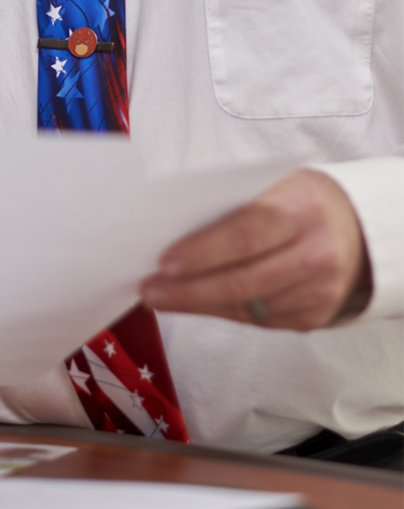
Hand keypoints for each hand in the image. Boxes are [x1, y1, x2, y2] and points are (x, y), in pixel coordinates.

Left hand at [142, 168, 371, 329]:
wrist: (360, 230)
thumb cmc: (299, 203)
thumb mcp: (274, 188)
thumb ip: (232, 208)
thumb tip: (170, 231)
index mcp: (302, 211)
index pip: (247, 234)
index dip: (204, 251)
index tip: (165, 262)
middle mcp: (317, 254)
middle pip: (244, 280)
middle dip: (189, 289)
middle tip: (149, 290)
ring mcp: (320, 290)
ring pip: (248, 306)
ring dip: (199, 304)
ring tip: (161, 298)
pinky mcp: (315, 316)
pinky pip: (259, 320)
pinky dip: (223, 312)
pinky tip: (196, 304)